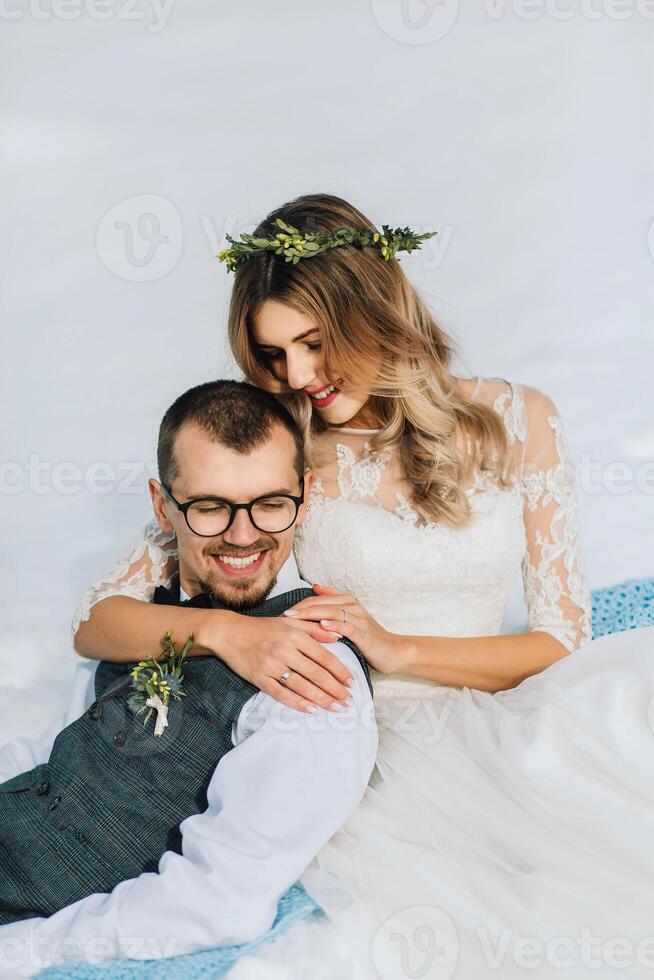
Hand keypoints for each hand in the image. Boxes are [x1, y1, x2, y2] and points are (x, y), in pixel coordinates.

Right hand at [207, 609, 354, 713]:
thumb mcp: (289, 623)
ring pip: (302, 686)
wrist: (229, 633)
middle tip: (349, 701)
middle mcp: (285, 650)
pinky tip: (310, 710)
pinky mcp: (259, 678)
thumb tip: (338, 636)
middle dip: (335, 690)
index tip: (352, 683)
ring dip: (321, 699)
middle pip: (316, 674)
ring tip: (335, 708)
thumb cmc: (262, 627)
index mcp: (295, 635)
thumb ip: (314, 629)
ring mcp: (271, 665)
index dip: (340, 671)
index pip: (324, 656)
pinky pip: (281, 694)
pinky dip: (297, 703)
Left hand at [282, 584, 402, 674]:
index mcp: (347, 602)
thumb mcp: (350, 618)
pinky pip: (347, 626)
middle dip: (301, 608)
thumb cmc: (368, 638)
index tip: (282, 613)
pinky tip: (321, 626)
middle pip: (322, 603)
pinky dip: (334, 624)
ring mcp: (359, 619)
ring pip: (331, 612)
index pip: (317, 600)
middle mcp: (353, 606)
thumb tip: (315, 586)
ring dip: (312, 614)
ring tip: (295, 617)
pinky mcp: (365, 633)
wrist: (393, 652)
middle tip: (283, 615)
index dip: (299, 605)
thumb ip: (333, 602)